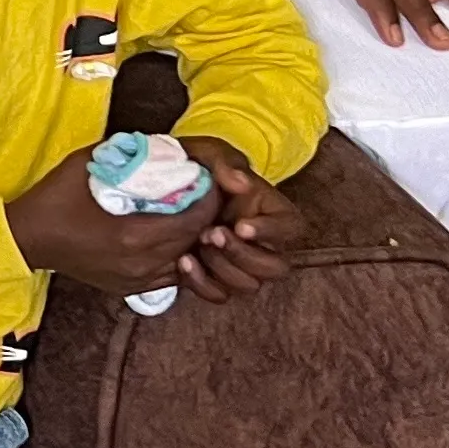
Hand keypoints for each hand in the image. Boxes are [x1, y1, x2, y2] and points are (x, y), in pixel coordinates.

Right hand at [5, 145, 215, 298]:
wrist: (27, 238)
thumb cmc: (54, 199)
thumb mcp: (88, 163)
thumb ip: (128, 154)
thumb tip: (163, 146)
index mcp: (134, 235)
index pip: (194, 219)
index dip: (209, 198)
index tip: (208, 180)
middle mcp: (142, 263)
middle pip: (194, 241)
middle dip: (205, 216)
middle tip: (203, 192)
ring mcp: (137, 280)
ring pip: (186, 261)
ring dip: (192, 238)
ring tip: (188, 214)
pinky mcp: (131, 288)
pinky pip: (170, 276)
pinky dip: (176, 256)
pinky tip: (169, 237)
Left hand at [163, 136, 299, 304]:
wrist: (156, 186)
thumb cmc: (193, 164)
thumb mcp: (207, 153)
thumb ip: (226, 163)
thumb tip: (242, 183)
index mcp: (268, 210)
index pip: (292, 228)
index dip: (272, 232)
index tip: (241, 225)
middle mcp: (259, 241)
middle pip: (275, 267)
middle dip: (244, 255)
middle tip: (212, 234)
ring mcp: (237, 261)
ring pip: (249, 285)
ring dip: (223, 269)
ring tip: (196, 243)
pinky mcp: (212, 275)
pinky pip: (219, 294)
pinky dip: (202, 284)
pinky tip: (183, 262)